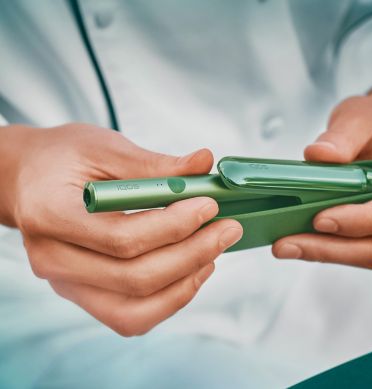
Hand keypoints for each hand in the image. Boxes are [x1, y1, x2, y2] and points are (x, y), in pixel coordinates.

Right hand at [0, 123, 241, 335]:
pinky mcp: (82, 292)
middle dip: (192, 255)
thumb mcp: (104, 147)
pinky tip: (190, 271)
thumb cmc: (63, 158)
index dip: (174, 225)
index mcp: (51, 215)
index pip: (123, 238)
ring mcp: (66, 283)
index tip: (210, 205)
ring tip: (213, 253)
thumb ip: (154, 164)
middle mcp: (54, 259)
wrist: (29, 179)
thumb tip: (205, 163)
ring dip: (184, 284)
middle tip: (228, 229)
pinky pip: (129, 316)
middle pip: (134, 278)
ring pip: (134, 310)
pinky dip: (167, 300)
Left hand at [273, 79, 371, 268]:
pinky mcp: (369, 227)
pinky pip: (349, 244)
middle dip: (328, 249)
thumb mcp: (362, 118)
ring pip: (361, 251)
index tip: (320, 220)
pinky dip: (322, 244)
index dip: (359, 221)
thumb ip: (343, 136)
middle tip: (286, 245)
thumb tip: (318, 155)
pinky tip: (295, 238)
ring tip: (284, 245)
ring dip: (321, 251)